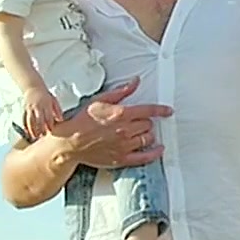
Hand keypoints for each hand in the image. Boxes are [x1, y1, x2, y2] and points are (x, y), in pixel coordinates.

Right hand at [22, 88, 62, 139]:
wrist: (33, 87)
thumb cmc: (45, 94)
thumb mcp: (54, 100)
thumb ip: (57, 110)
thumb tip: (61, 120)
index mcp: (46, 104)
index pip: (48, 116)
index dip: (49, 125)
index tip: (51, 131)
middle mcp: (37, 106)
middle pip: (38, 120)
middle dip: (40, 129)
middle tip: (42, 136)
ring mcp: (30, 108)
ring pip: (30, 121)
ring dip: (32, 129)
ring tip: (34, 136)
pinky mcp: (25, 109)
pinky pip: (24, 119)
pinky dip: (25, 126)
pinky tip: (27, 132)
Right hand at [49, 78, 170, 169]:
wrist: (70, 142)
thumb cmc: (83, 120)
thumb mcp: (100, 100)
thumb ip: (121, 92)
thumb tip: (135, 81)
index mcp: (121, 114)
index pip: (149, 110)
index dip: (161, 110)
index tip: (168, 111)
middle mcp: (125, 130)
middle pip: (148, 125)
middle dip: (146, 122)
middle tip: (139, 122)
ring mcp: (124, 146)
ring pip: (148, 138)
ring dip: (148, 134)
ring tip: (141, 133)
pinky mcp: (121, 158)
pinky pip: (144, 157)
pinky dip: (154, 153)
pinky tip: (159, 149)